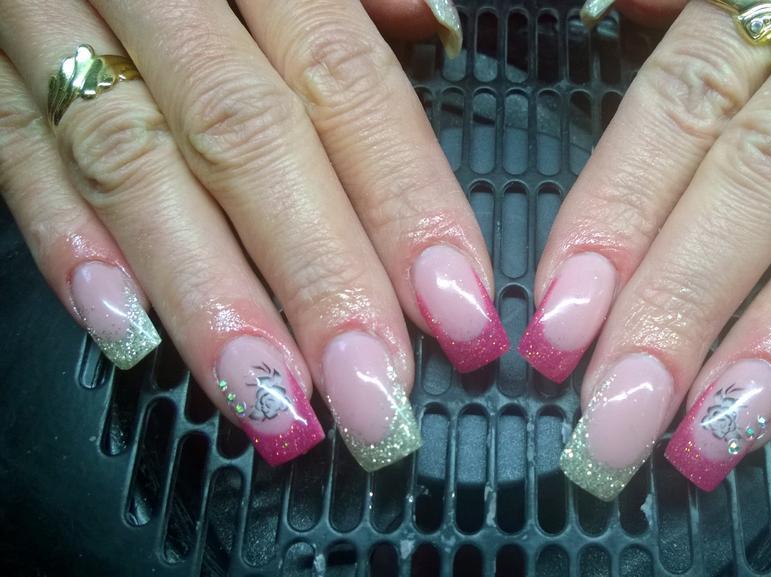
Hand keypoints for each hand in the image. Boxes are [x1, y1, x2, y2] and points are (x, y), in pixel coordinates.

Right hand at [0, 0, 508, 470]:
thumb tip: (438, 31)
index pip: (346, 82)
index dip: (405, 201)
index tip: (456, 310)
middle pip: (249, 141)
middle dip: (318, 279)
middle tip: (374, 396)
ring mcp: (53, 21)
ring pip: (134, 166)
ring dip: (207, 296)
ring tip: (272, 400)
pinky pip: (14, 155)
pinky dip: (68, 247)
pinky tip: (130, 334)